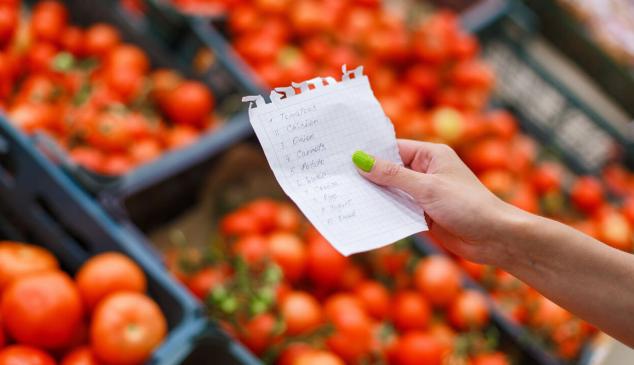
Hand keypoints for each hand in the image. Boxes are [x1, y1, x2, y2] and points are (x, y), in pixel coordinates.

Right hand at [353, 139, 523, 265]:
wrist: (495, 238)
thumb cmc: (467, 205)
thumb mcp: (427, 187)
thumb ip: (392, 175)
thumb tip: (360, 160)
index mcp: (431, 155)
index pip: (393, 149)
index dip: (369, 153)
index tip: (342, 156)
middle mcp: (426, 171)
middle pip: (389, 170)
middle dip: (368, 175)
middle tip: (336, 177)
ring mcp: (424, 194)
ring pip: (392, 192)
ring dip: (374, 196)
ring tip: (343, 196)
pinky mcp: (423, 214)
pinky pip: (398, 210)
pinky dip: (384, 212)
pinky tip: (363, 214)